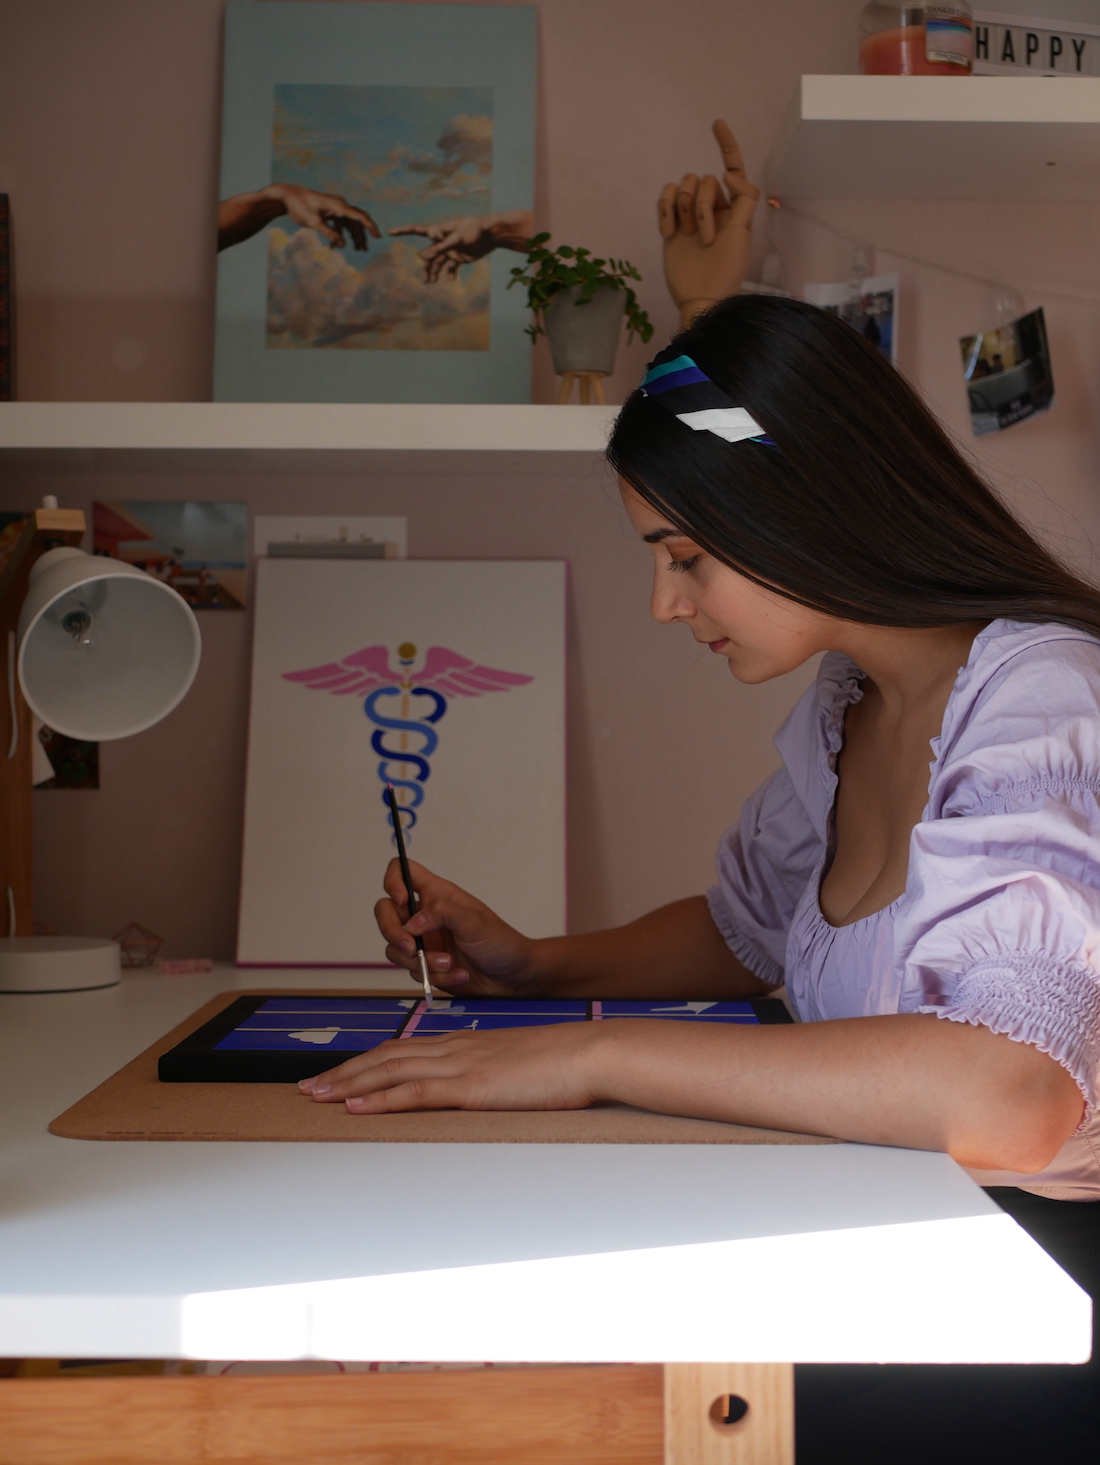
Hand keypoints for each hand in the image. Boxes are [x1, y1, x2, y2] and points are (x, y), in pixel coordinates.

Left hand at [270, 183, 379, 250]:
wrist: (288, 196)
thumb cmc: (300, 207)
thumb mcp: (314, 222)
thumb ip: (329, 234)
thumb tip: (342, 245)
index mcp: (339, 205)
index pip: (360, 216)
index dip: (370, 227)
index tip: (378, 237)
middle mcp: (339, 204)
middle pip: (356, 221)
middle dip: (361, 236)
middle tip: (364, 250)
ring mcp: (334, 207)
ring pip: (348, 223)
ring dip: (351, 236)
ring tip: (356, 250)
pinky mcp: (329, 210)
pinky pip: (339, 223)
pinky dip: (338, 234)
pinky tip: (333, 246)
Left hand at [300, 1018, 606, 1111]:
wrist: (590, 1053)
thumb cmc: (565, 1063)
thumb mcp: (519, 1064)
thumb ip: (493, 1072)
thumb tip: (481, 1086)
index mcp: (466, 1044)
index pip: (404, 1050)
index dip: (368, 1061)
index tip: (342, 1073)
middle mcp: (455, 1049)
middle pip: (386, 1057)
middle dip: (345, 1071)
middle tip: (311, 1086)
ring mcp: (460, 1065)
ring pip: (390, 1071)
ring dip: (349, 1083)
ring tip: (318, 1095)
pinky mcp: (470, 1086)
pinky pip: (415, 1092)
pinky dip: (381, 1098)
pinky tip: (357, 1105)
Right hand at [375, 859, 541, 995]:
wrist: (512, 979)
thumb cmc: (500, 942)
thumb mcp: (475, 922)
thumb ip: (443, 914)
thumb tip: (412, 923)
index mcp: (437, 894)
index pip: (403, 871)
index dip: (394, 881)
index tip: (402, 901)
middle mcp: (425, 915)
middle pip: (386, 912)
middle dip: (393, 932)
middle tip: (412, 948)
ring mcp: (423, 941)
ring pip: (395, 947)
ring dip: (420, 961)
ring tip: (449, 964)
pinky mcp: (425, 965)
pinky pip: (411, 970)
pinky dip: (433, 977)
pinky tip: (458, 975)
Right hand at [389, 210, 534, 282]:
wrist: (491, 235)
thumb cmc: (474, 230)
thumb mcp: (456, 239)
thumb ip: (440, 248)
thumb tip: (422, 256)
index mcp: (439, 232)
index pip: (417, 230)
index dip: (403, 231)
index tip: (390, 232)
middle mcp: (442, 241)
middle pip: (428, 254)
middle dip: (425, 265)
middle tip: (425, 278)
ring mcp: (450, 250)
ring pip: (438, 262)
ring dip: (434, 272)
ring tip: (430, 282)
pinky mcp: (459, 257)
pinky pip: (451, 267)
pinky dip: (449, 274)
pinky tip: (449, 280)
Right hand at [658, 119, 759, 328]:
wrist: (700, 296)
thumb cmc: (726, 269)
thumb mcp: (744, 232)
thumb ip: (744, 197)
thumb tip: (729, 173)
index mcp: (734, 207)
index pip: (733, 168)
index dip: (726, 144)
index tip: (717, 123)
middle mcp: (714, 208)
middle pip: (704, 179)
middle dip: (703, 204)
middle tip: (705, 236)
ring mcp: (691, 216)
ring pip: (684, 186)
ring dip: (685, 207)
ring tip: (688, 235)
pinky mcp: (671, 224)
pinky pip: (665, 198)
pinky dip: (665, 210)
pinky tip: (669, 233)